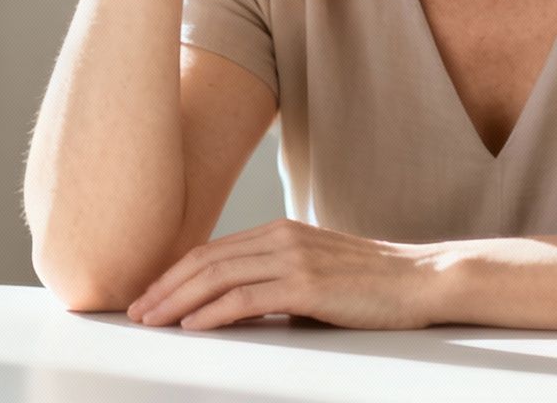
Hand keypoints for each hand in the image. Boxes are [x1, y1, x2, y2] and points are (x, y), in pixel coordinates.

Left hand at [124, 218, 442, 330]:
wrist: (421, 280)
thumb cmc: (372, 284)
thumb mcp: (315, 274)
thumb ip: (275, 283)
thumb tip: (232, 309)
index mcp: (280, 232)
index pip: (212, 251)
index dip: (174, 274)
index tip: (150, 295)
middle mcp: (281, 238)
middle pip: (205, 260)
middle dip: (164, 287)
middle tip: (136, 310)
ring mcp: (293, 258)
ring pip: (217, 277)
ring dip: (176, 301)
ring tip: (152, 320)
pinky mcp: (306, 284)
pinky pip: (245, 298)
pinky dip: (211, 312)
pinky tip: (193, 325)